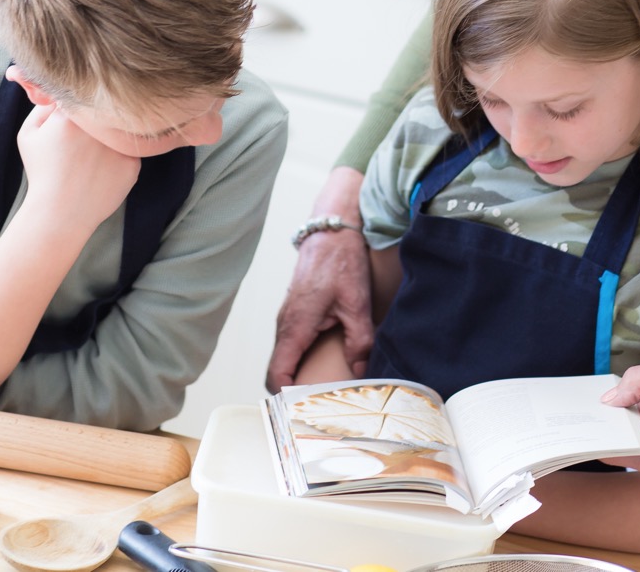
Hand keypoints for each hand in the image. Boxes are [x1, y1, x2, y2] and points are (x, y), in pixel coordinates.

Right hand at [11, 91, 139, 237]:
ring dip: (108, 138)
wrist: (60, 213)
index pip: (80, 95)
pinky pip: (127, 150)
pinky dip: (117, 158)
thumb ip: (41, 107)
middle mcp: (99, 126)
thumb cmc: (42, 173)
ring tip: (89, 159)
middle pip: (103, 111)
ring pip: (118, 130)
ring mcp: (119, 144)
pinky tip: (101, 171)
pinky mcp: (133, 163)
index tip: (70, 123)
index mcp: (71, 114)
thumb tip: (58, 92)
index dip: (74, 108)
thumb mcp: (29, 135)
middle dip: (94, 122)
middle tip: (80, 143)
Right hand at [266, 167, 372, 391]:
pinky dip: (303, 360)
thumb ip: (359, 340)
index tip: (304, 410)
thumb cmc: (340, 261)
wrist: (332, 229)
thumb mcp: (357, 303)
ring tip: (325, 391)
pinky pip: (292, 345)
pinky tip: (327, 363)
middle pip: (279, 371)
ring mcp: (288, 318)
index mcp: (295, 326)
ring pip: (286, 358)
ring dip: (299, 375)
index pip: (278, 374)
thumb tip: (361, 370)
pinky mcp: (296, 313)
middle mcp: (286, 325)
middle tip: (319, 407)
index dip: (287, 398)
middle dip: (295, 392)